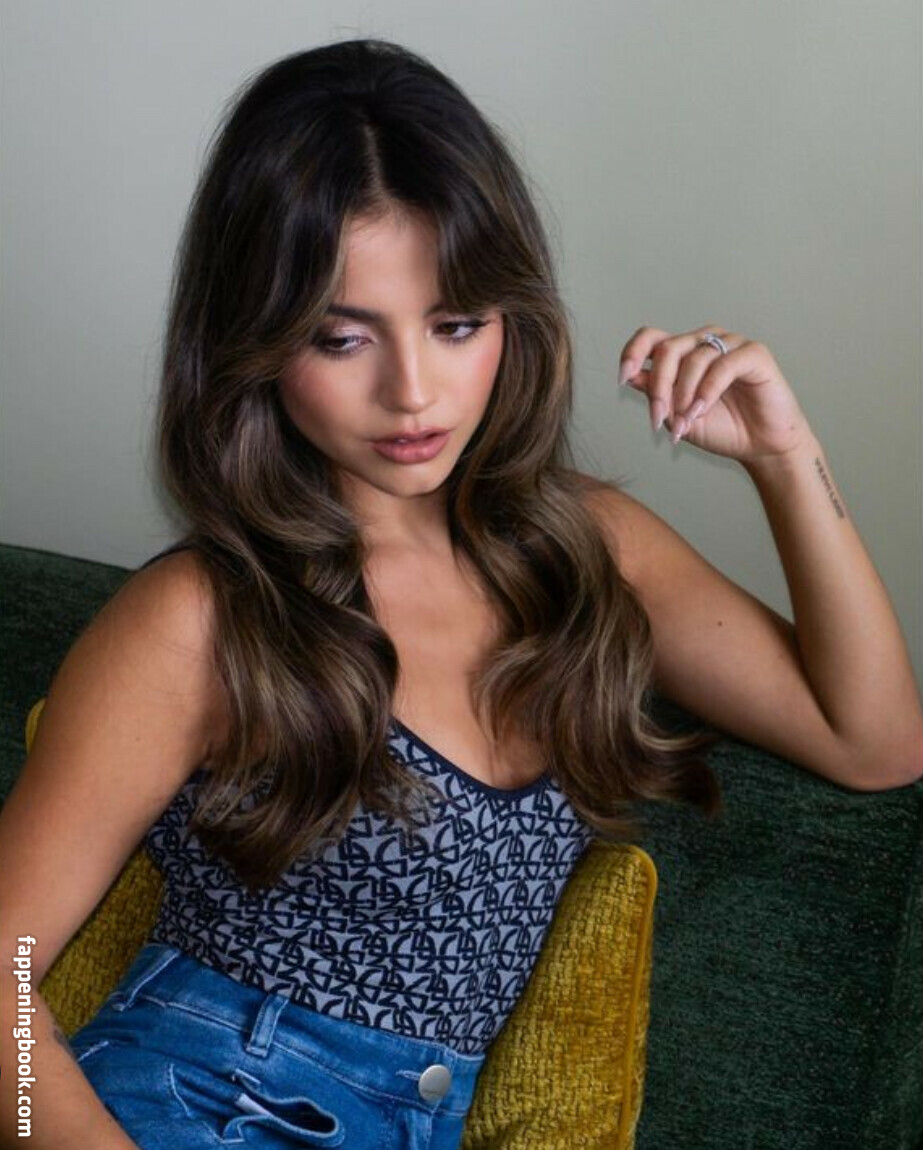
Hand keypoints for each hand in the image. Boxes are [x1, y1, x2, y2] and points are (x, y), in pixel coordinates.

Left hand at [618, 325, 811, 462]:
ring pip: (693, 358)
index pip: (650, 337)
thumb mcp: (677, 415)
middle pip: (668, 349)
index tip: (623, 378)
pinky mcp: (754, 353)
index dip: (632, 352)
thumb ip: (655, 393)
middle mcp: (705, 342)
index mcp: (684, 353)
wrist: (761, 446)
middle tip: (659, 418)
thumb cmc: (723, 428)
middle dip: (659, 387)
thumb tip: (629, 375)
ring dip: (683, 395)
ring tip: (686, 422)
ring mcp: (730, 344)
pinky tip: (702, 410)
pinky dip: (707, 390)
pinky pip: (723, 365)